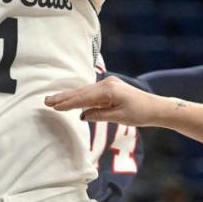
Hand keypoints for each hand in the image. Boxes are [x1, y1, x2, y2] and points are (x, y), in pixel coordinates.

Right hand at [46, 75, 164, 125]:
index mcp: (109, 90)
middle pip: (81, 92)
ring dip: (69, 96)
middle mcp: (107, 83)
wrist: (155, 107)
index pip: (83, 98)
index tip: (53, 106)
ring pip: (84, 91)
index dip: (67, 103)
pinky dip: (79, 96)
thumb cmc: (140, 114)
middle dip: (63, 97)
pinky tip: (70, 99)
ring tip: (54, 100)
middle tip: (46, 101)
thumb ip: (99, 115)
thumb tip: (82, 115)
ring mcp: (108, 83)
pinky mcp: (110, 87)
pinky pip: (91, 92)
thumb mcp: (119, 118)